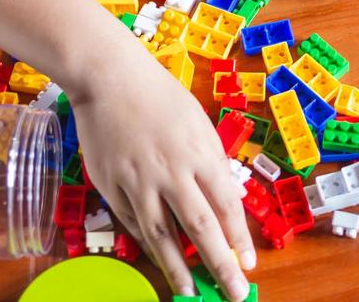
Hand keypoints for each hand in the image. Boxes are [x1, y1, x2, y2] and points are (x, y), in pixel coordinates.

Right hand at [69, 46, 254, 300]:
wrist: (110, 78)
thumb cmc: (160, 96)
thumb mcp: (199, 123)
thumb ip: (213, 162)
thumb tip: (229, 199)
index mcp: (199, 154)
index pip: (226, 206)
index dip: (239, 239)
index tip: (248, 264)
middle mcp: (171, 172)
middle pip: (200, 228)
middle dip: (219, 265)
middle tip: (232, 293)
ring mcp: (138, 181)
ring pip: (161, 235)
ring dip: (177, 269)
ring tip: (189, 293)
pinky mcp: (111, 186)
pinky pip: (132, 223)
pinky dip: (147, 244)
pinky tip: (159, 259)